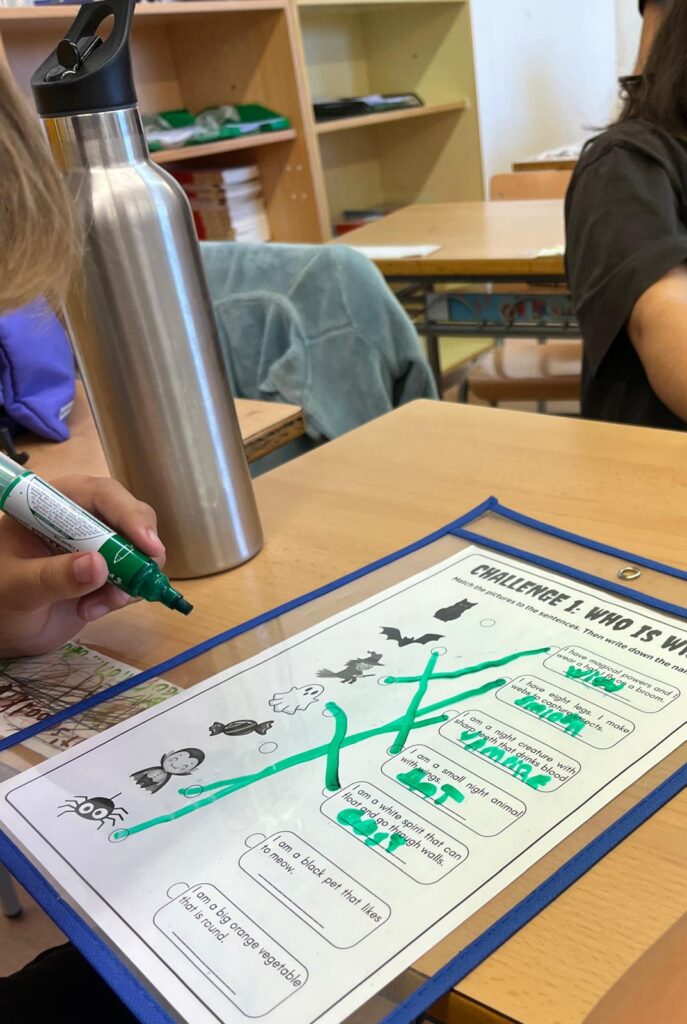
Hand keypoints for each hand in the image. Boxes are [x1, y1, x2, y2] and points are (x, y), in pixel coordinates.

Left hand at [0, 475, 164, 657]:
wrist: (1, 628)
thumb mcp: (17, 586)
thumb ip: (53, 576)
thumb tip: (98, 564)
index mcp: (54, 505)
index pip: (100, 495)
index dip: (128, 513)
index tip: (147, 544)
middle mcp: (81, 520)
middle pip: (130, 517)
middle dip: (140, 548)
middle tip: (144, 575)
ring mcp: (96, 548)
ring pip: (138, 551)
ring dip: (130, 580)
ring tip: (98, 606)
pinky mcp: (106, 575)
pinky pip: (132, 579)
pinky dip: (121, 597)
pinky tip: (89, 612)